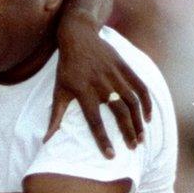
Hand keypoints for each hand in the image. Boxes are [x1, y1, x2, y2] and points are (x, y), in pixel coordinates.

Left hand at [49, 17, 151, 157]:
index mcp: (83, 92)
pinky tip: (148, 117)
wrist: (79, 36)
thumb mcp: (59, 91)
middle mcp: (100, 84)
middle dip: (127, 132)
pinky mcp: (124, 66)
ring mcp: (115, 74)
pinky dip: (146, 102)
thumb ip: (54, 117)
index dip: (103, 139)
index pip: (95, 121)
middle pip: (119, 113)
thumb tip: (46, 140)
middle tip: (133, 148)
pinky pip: (140, 86)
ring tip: (141, 137)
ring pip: (132, 101)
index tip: (111, 155)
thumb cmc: (67, 68)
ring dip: (138, 121)